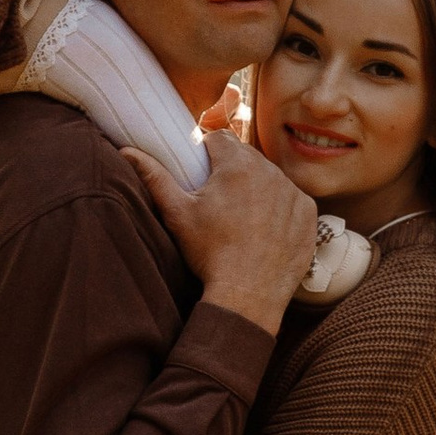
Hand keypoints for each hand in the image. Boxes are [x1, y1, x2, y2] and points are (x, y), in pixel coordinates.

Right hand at [120, 125, 318, 331]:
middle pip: (246, 157)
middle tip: (218, 201)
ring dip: (257, 189)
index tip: (201, 174)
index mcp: (237, 164)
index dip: (206, 154)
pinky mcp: (309, 213)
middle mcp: (270, 171)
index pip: (219, 140)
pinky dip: (280, 209)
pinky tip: (264, 230)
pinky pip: (291, 200)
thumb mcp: (177, 213)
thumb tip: (127, 151)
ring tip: (241, 218)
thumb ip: (154, 176)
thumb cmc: (210, 253)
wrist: (248, 295)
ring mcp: (293, 192)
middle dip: (232, 171)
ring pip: (270, 178)